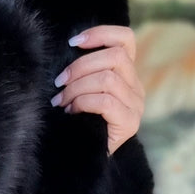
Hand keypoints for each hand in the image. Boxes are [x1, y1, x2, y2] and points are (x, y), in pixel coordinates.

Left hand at [50, 25, 143, 155]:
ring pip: (108, 79)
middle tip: (59, 83)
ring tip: (62, 101)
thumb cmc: (76, 120)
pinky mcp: (130, 123)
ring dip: (77, 88)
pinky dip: (83, 102)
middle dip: (79, 67)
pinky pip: (106, 102)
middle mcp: (136, 87)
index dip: (100, 33)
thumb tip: (66, 50)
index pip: (125, 40)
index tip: (73, 42)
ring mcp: (135, 105)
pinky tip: (71, 111)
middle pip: (115, 57)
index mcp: (125, 74)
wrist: (82, 159)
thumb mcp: (79, 89)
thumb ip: (83, 71)